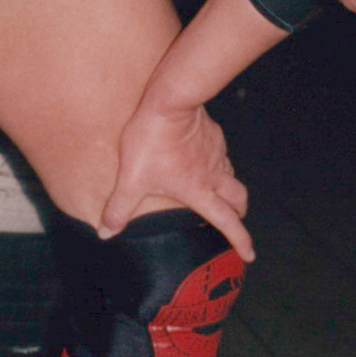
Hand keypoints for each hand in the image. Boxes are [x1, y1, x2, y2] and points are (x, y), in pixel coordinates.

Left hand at [100, 99, 252, 260]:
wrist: (170, 101)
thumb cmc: (152, 141)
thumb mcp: (131, 178)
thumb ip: (119, 208)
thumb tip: (106, 233)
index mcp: (198, 191)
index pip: (226, 221)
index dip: (240, 240)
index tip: (250, 255)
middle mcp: (213, 175)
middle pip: (238, 198)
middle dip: (239, 212)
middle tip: (236, 220)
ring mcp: (216, 153)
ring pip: (231, 175)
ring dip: (229, 188)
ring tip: (219, 192)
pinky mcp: (214, 135)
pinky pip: (221, 154)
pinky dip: (217, 163)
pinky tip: (203, 158)